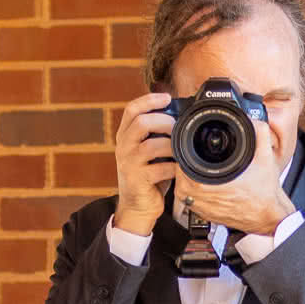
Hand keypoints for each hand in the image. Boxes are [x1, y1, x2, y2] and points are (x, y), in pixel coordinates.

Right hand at [110, 91, 176, 235]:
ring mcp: (129, 164)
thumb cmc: (148, 176)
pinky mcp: (137, 180)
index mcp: (125, 136)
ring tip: (180, 150)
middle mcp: (124, 147)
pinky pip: (160, 168)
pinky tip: (179, 168)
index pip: (131, 109)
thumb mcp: (149, 150)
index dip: (149, 100)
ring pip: (151, 146)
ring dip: (171, 146)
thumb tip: (180, 114)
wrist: (138, 206)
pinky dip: (174, 167)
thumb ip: (157, 133)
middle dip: (164, 121)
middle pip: (141, 123)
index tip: (167, 97)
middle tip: (177, 127)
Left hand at [178, 118, 291, 236]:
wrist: (269, 217)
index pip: (182, 167)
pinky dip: (192, 192)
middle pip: (179, 177)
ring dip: (186, 179)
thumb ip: (260, 133)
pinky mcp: (206, 216)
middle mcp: (203, 200)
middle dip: (184, 165)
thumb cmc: (266, 193)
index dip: (185, 154)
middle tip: (192, 155)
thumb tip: (253, 119)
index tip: (190, 147)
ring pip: (182, 191)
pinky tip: (202, 183)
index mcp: (210, 186)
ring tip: (195, 167)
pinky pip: (190, 202)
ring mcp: (203, 210)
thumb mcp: (266, 157)